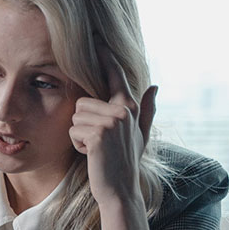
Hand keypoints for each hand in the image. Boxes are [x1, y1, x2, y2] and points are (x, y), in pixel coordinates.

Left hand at [69, 53, 156, 208]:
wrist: (120, 190)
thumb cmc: (126, 162)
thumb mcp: (141, 134)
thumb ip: (147, 109)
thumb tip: (155, 85)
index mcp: (130, 107)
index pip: (114, 76)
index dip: (105, 57)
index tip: (96, 38)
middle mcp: (123, 110)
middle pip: (82, 102)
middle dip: (83, 123)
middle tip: (98, 143)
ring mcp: (111, 122)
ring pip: (75, 116)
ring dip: (79, 135)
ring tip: (96, 149)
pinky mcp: (98, 134)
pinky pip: (73, 130)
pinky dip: (77, 145)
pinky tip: (91, 155)